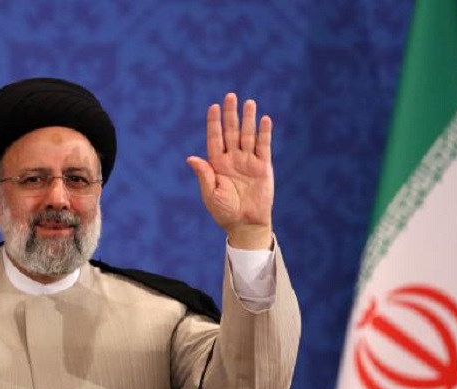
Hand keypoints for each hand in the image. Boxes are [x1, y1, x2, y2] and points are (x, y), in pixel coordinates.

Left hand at [187, 93, 273, 249]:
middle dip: (231, 114)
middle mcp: (233, 159)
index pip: (215, 138)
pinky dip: (264, 133)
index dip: (214, 123)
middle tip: (230, 96)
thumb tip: (191, 158)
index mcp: (217, 164)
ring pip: (248, 135)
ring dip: (249, 119)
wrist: (245, 225)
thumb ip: (204, 175)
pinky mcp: (263, 167)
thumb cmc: (224, 212)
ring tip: (249, 103)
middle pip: (232, 132)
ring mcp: (248, 161)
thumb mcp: (211, 194)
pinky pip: (264, 147)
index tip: (213, 107)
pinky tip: (265, 119)